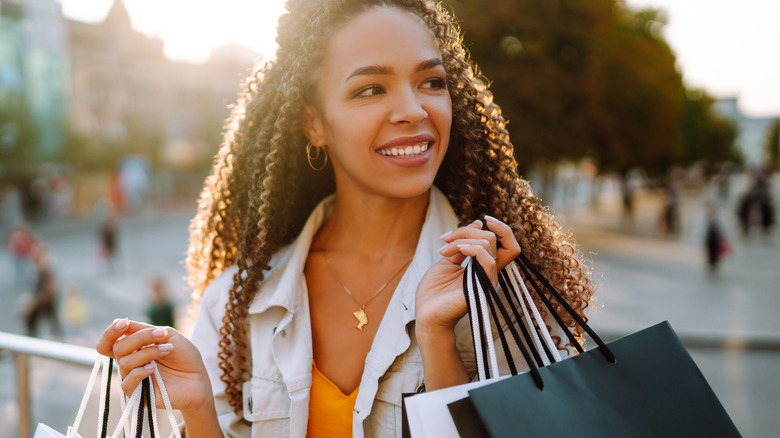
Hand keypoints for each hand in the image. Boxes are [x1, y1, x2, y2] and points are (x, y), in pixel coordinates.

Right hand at [96, 319, 212, 412]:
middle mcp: (129, 363)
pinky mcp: (137, 395)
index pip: (109, 342)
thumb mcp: (167, 335)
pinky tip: (154, 368)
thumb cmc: (184, 355)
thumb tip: (118, 321)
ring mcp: (132, 378)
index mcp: (133, 349)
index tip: (124, 323)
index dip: (111, 332)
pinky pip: (127, 382)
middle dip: (140, 338)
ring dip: (148, 353)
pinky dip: (140, 372)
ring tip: (168, 349)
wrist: (199, 378)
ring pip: (125, 362)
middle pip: (118, 348)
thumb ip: (143, 329)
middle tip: (162, 335)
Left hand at [415, 215, 520, 334]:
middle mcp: (489, 272)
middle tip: (445, 239)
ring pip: (489, 245)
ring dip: (462, 240)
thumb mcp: (447, 260)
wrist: (426, 314)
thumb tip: (478, 225)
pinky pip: (488, 261)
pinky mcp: (482, 288)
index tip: (483, 220)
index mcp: (483, 266)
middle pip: (493, 239)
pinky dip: (473, 249)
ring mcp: (487, 280)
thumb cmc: (435, 291)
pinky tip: (458, 250)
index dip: (501, 228)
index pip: (507, 244)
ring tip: (444, 250)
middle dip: (466, 231)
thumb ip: (462, 244)